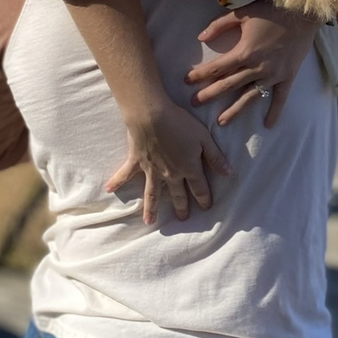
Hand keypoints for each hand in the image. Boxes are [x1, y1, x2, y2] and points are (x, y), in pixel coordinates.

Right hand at [105, 98, 232, 225]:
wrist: (152, 115)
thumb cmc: (180, 123)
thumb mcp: (204, 138)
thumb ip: (216, 157)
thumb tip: (228, 173)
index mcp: (189, 168)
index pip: (200, 188)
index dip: (205, 198)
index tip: (207, 208)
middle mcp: (170, 174)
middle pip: (177, 195)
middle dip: (182, 207)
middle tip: (183, 218)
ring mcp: (152, 170)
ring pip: (152, 194)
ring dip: (151, 209)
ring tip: (149, 222)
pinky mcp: (136, 161)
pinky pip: (125, 174)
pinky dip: (116, 182)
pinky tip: (109, 190)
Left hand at [185, 0, 318, 127]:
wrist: (303, 13)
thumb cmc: (271, 11)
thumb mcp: (242, 13)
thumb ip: (219, 25)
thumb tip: (200, 37)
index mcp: (244, 51)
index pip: (217, 67)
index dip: (200, 74)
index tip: (187, 81)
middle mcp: (257, 67)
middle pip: (228, 85)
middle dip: (209, 94)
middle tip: (194, 103)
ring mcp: (273, 75)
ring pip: (250, 96)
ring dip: (235, 110)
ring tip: (221, 122)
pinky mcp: (288, 77)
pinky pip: (280, 98)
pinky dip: (274, 112)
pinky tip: (268, 125)